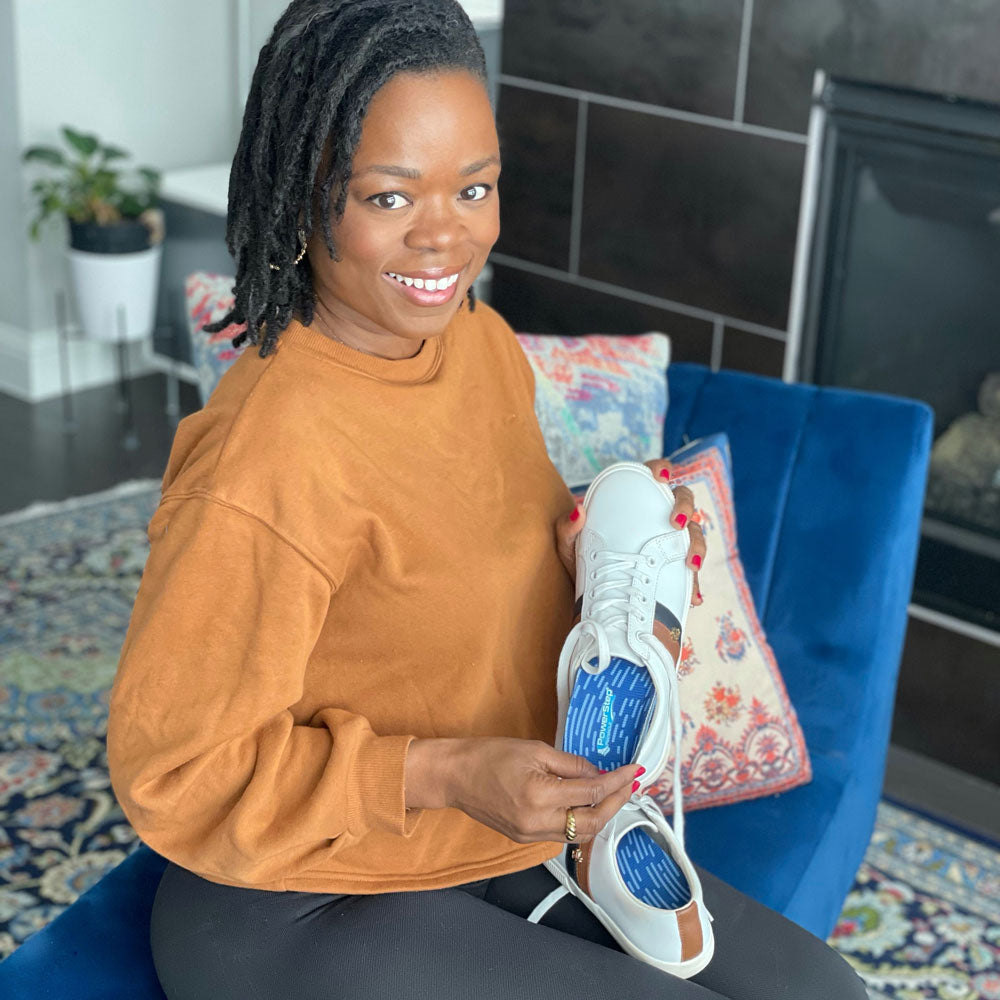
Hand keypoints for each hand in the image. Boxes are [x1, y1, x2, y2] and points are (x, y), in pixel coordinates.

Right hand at [407, 737, 637, 843]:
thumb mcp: (535, 750)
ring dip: (601, 815)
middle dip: (616, 803)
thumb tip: (599, 773)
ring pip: (579, 834)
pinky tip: (587, 805)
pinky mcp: (524, 839)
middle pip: (592, 822)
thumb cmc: (488, 756)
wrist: (454, 776)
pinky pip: (562, 835)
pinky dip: (580, 822)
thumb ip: (571, 765)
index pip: (591, 791)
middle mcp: (537, 822)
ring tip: (615, 795)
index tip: (633, 771)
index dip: (617, 781)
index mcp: (540, 795)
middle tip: (630, 785)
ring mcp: (530, 835)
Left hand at [554, 459, 705, 605]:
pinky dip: (694, 585)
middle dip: (687, 508)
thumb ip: (567, 529)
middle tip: (677, 524)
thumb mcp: (569, 546)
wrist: (587, 595)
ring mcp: (668, 542)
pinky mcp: (674, 569)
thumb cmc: (580, 561)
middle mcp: (657, 518)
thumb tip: (579, 511)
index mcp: (634, 502)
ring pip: (694, 534)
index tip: (661, 477)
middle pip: (683, 501)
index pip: (653, 476)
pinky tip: (694, 597)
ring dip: (698, 546)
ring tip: (691, 565)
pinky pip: (691, 573)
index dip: (661, 469)